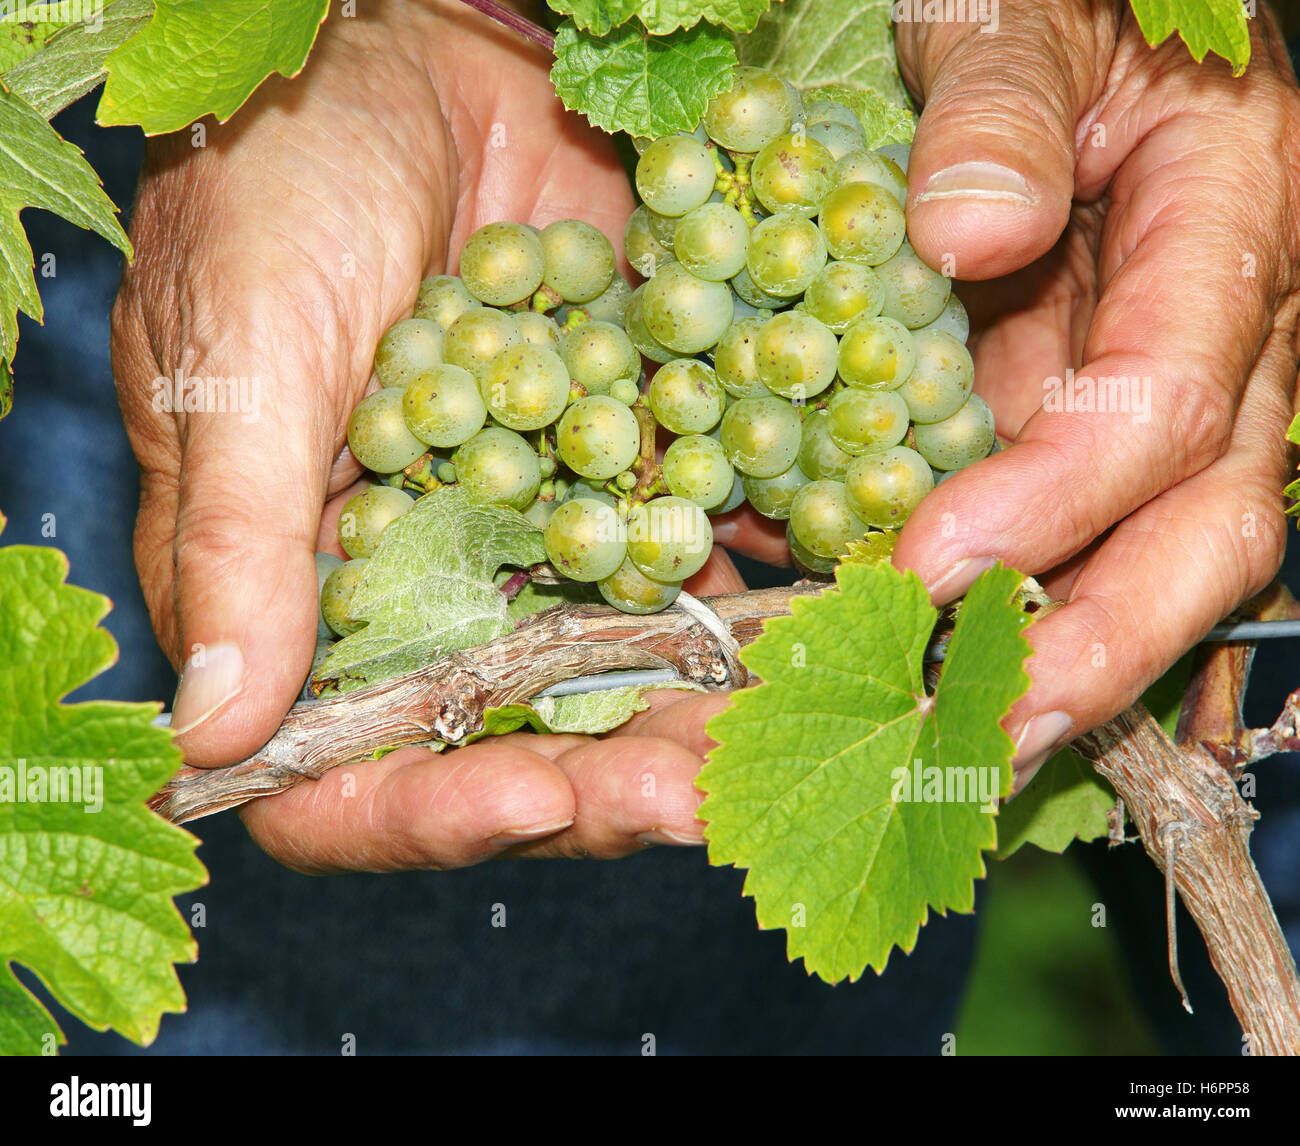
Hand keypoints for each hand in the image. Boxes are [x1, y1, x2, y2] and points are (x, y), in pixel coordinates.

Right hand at [112, 0, 746, 871]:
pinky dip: (758, 600)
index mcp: (309, 593)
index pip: (340, 770)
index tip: (526, 802)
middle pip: (510, 743)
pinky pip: (697, 557)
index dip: (423, 812)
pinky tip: (829, 621)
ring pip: (622, 673)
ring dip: (701, 719)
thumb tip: (213, 731)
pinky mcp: (635, 462)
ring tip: (778, 737)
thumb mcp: (244, 356)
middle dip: (601, 783)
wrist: (416, 47)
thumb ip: (237, 540)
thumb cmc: (280, 185)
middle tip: (694, 800)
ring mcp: (544, 535)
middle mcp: (435, 590)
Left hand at [890, 1, 1299, 787]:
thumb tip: (971, 234)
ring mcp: (1172, 394)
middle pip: (1211, 524)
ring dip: (1075, 665)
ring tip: (971, 749)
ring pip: (1168, 556)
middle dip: (1103, 642)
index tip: (929, 570)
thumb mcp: (1019, 15)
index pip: (1165, 401)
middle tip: (984, 734)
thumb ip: (1000, 108)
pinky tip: (963, 684)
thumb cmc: (1051, 0)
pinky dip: (1038, 619)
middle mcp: (1230, 334)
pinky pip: (1097, 540)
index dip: (1054, 500)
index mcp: (1232, 223)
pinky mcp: (1103, 422)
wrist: (1065, 21)